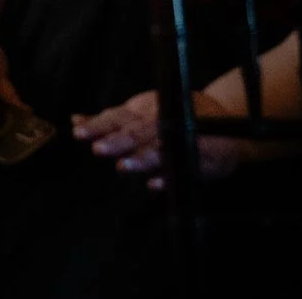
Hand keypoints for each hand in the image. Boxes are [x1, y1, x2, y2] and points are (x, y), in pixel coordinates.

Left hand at [71, 89, 241, 187]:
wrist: (227, 125)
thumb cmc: (172, 118)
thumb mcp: (141, 114)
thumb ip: (110, 120)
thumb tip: (74, 119)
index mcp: (142, 113)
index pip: (116, 118)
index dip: (98, 125)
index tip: (78, 132)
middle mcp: (160, 125)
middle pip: (136, 133)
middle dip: (116, 142)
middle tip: (98, 149)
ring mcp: (182, 141)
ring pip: (159, 149)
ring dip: (141, 159)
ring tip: (123, 167)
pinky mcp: (203, 161)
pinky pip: (185, 167)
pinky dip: (169, 178)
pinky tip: (155, 187)